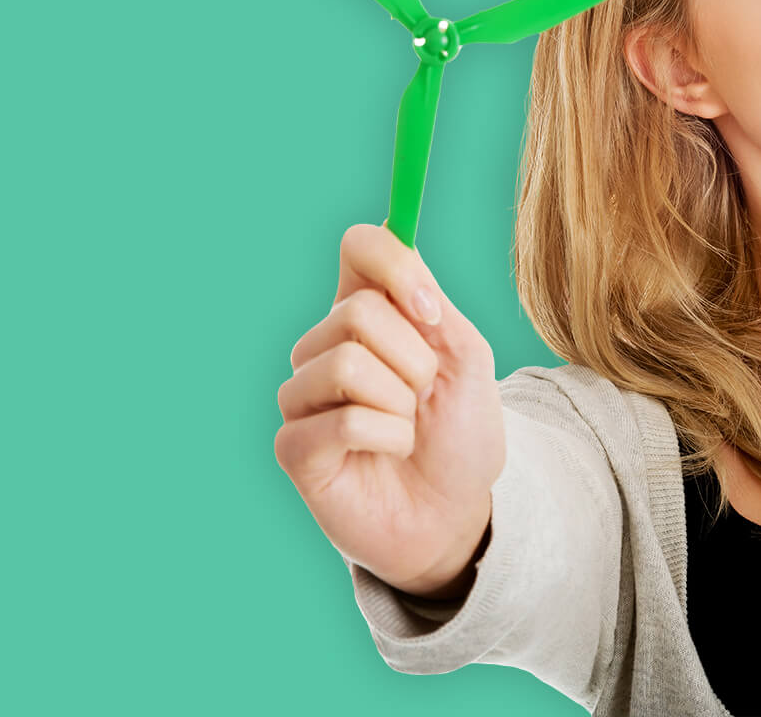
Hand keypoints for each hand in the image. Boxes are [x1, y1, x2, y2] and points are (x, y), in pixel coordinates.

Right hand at [275, 224, 507, 596]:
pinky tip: (390, 452)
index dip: (395, 264)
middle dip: (415, 359)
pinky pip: (343, 420)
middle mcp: (326, 345)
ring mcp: (303, 395)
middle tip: (425, 396)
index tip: (433, 311)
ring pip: (346, 364)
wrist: (457, 513)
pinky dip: (388, 438)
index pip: (360, 247)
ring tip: (408, 427)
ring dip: (401, 403)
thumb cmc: (460, 436)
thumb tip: (402, 247)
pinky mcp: (293, 446)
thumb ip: (433, 303)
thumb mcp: (467, 360)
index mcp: (370, 313)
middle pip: (357, 310)